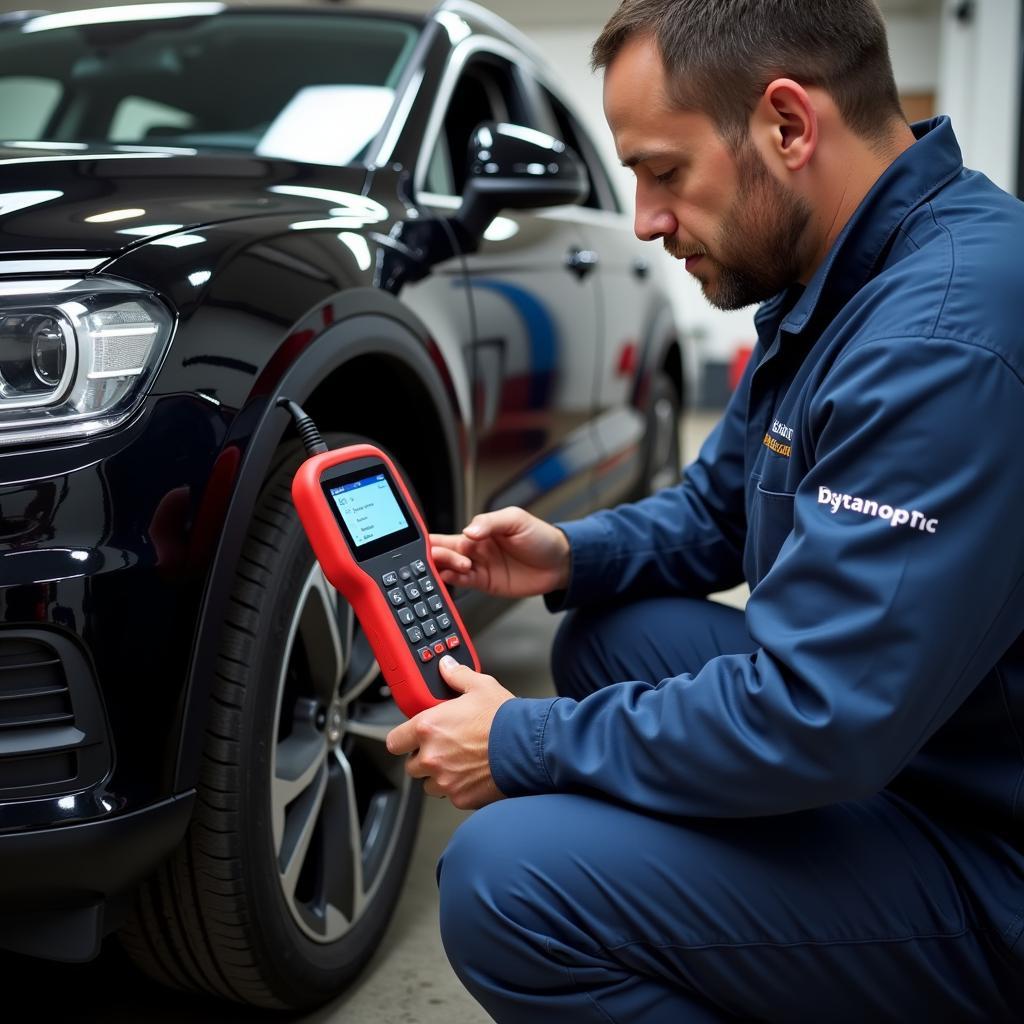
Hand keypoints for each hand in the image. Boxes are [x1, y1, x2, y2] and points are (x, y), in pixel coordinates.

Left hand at [386, 656, 514, 809]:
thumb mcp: (481, 686)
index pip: (395, 741)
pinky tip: (475, 774)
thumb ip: (457, 676)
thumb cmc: (505, 719)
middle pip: (411, 765)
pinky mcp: (460, 798)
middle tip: (445, 748)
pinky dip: (460, 788)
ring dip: (439, 775)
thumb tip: (447, 667)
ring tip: (461, 762)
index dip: (403, 739)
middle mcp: (432, 756)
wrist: (528, 747)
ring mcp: (445, 780)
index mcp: (428, 727)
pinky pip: (452, 795)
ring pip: (429, 784)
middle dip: (425, 758)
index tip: (411, 738)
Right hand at [429, 506, 570, 598]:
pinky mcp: (485, 583)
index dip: (433, 539)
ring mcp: (479, 567)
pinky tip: (453, 576)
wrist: (560, 563)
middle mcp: (474, 549)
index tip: (424, 542)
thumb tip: (468, 532)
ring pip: (449, 568)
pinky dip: (454, 580)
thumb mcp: (516, 520)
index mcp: (478, 531)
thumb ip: (489, 523)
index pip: (448, 534)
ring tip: (457, 564)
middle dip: (434, 554)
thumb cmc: (540, 537)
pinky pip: (463, 582)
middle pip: (443, 552)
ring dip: (445, 567)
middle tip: (437, 556)